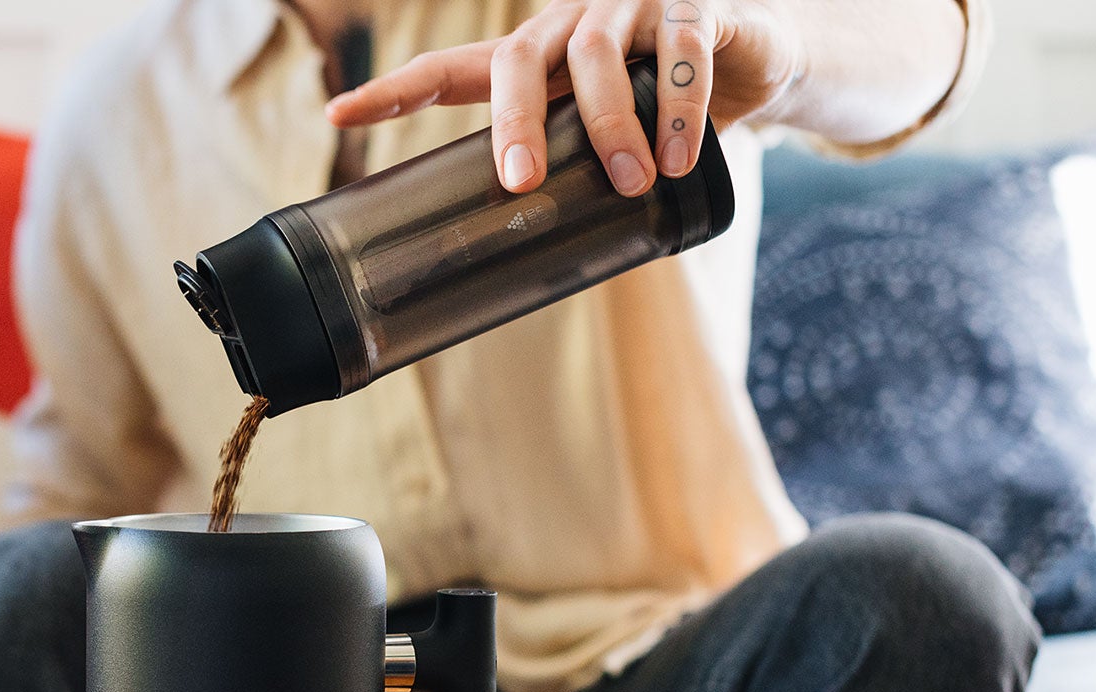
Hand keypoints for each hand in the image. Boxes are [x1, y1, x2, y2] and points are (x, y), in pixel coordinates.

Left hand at [326, 0, 802, 194]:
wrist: (756, 55)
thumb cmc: (659, 100)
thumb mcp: (602, 135)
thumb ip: (569, 173)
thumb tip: (530, 261)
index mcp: (534, 57)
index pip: (450, 70)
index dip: (394, 91)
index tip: (338, 114)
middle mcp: (570, 21)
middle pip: (516, 57)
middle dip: (514, 122)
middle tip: (521, 182)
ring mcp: (629, 6)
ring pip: (597, 55)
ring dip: (610, 125)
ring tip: (630, 181)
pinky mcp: (693, 7)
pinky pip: (680, 53)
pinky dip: (678, 110)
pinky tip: (676, 156)